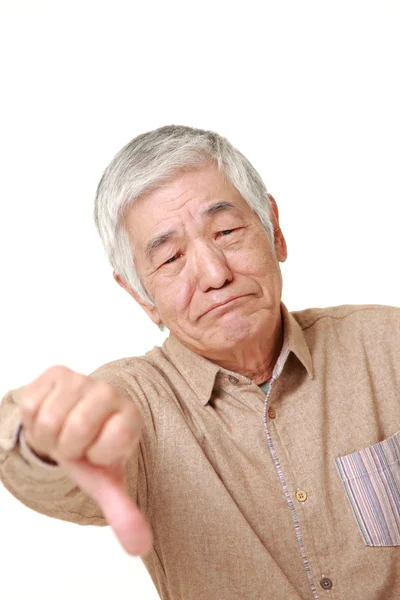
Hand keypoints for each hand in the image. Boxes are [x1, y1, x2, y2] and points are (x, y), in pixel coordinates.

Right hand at [19, 365, 152, 555]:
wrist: (72, 423)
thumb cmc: (91, 452)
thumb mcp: (105, 481)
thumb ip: (123, 511)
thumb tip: (140, 545)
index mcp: (129, 416)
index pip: (112, 441)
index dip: (97, 455)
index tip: (98, 452)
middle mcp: (110, 392)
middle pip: (74, 429)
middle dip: (66, 447)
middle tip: (74, 445)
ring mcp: (83, 379)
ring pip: (48, 419)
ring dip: (47, 435)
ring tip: (61, 432)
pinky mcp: (56, 373)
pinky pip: (30, 403)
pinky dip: (33, 419)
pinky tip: (49, 415)